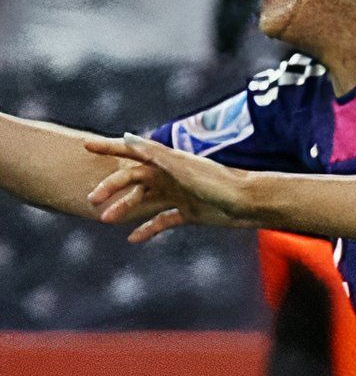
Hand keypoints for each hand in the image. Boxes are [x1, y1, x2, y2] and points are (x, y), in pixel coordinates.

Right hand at [85, 133, 254, 240]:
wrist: (250, 204)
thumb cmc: (218, 183)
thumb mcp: (183, 168)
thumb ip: (156, 154)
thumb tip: (128, 137)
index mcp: (167, 161)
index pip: (132, 151)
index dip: (109, 148)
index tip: (85, 146)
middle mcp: (171, 176)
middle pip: (133, 179)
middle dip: (111, 187)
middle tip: (92, 200)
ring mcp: (179, 195)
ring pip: (144, 201)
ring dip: (125, 209)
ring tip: (107, 220)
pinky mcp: (189, 213)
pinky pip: (162, 220)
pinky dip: (148, 228)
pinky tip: (133, 238)